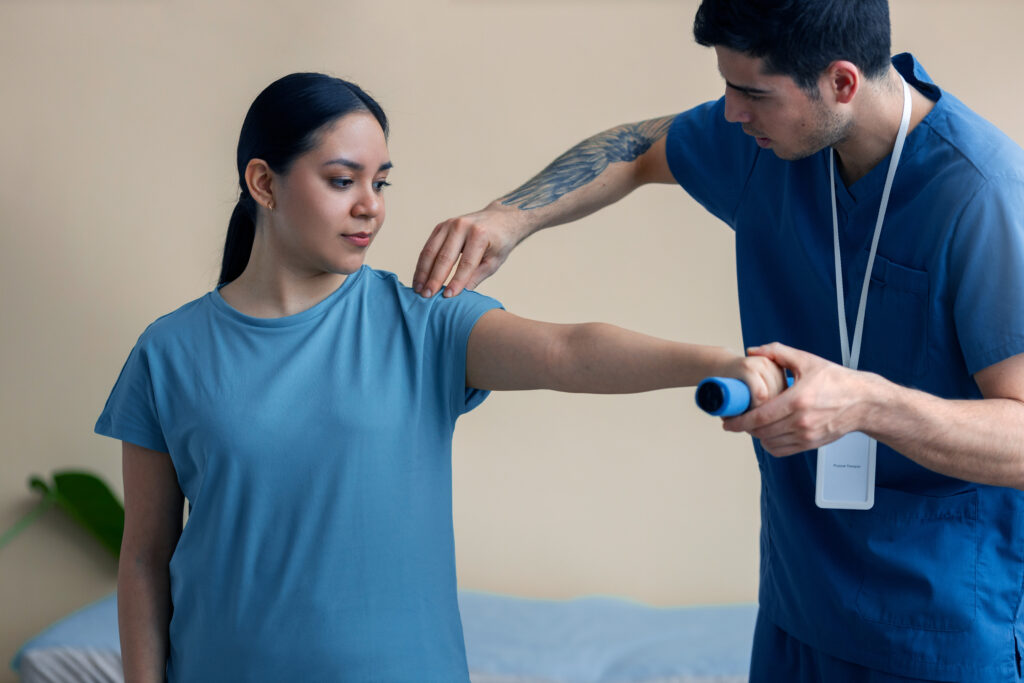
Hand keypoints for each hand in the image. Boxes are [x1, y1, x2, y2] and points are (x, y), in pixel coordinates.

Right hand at [412, 203, 526, 297]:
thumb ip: (478, 276)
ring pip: (431, 251)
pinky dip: (422, 264)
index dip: (457, 281)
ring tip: (418, 290)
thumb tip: (461, 293)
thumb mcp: (495, 261)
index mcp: (479, 234)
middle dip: (435, 278)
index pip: (466, 263)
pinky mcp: (440, 227)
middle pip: (444, 257)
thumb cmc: (499, 243)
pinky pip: (428, 247)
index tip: (448, 296)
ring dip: (423, 272)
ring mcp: (449, 224)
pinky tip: (419, 279)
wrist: (499, 219)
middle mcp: (462, 226)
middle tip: (427, 296)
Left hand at [723, 342, 877, 456]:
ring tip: (752, 424)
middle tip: (736, 419)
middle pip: (761, 432)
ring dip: (756, 435)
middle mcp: (802, 421)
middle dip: (744, 427)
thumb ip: (778, 352)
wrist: (863, 402)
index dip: (739, 421)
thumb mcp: (807, 360)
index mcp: (798, 400)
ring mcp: (807, 435)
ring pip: (769, 443)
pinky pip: (782, 450)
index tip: (727, 420)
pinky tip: (768, 433)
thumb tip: (753, 351)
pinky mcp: (811, 444)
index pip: (760, 417)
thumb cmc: (837, 381)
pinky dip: (770, 444)